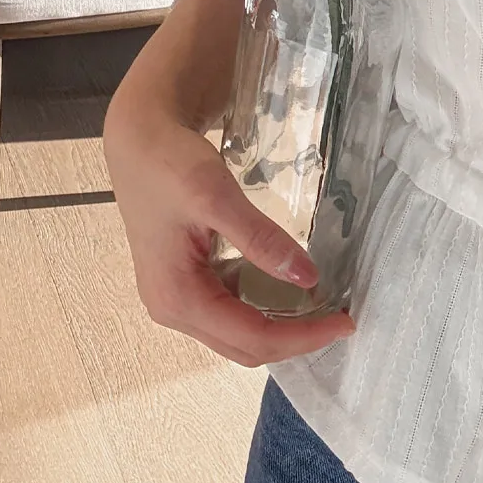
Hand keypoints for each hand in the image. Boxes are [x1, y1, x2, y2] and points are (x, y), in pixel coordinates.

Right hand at [104, 0, 355, 366]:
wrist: (137, 136)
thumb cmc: (169, 163)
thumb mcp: (216, 197)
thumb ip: (260, 239)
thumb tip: (308, 278)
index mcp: (177, 298)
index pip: (251, 337)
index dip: (302, 336)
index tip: (345, 321)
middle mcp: (173, 309)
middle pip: (245, 346)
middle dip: (296, 338)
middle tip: (342, 317)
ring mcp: (178, 296)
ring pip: (239, 332)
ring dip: (283, 327)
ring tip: (324, 306)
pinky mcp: (187, 280)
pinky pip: (232, 309)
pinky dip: (266, 307)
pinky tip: (292, 287)